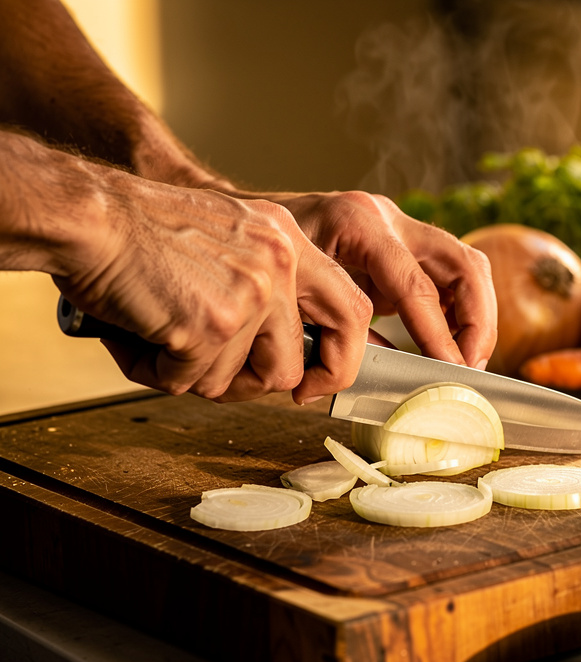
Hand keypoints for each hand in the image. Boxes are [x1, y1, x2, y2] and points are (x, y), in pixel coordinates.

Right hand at [52, 169, 373, 403]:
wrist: (87, 214)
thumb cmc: (141, 233)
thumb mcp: (229, 240)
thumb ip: (267, 288)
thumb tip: (290, 359)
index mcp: (288, 240)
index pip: (352, 309)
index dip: (341, 357)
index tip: (316, 378)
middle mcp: (279, 263)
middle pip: (300, 361)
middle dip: (278, 387)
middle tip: (245, 385)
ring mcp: (250, 294)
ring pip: (245, 380)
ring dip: (203, 375)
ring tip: (166, 340)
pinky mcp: (213, 324)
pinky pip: (195, 380)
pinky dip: (161, 372)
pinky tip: (142, 337)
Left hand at [270, 190, 496, 369]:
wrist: (246, 220)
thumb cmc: (261, 256)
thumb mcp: (290, 291)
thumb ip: (333, 328)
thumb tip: (369, 377)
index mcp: (356, 223)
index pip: (417, 284)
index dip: (439, 334)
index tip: (450, 370)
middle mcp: (386, 218)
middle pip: (463, 263)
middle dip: (478, 320)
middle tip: (471, 366)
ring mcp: (400, 227)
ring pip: (468, 265)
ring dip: (477, 315)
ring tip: (467, 359)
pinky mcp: (406, 245)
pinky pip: (451, 274)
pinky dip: (459, 310)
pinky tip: (450, 342)